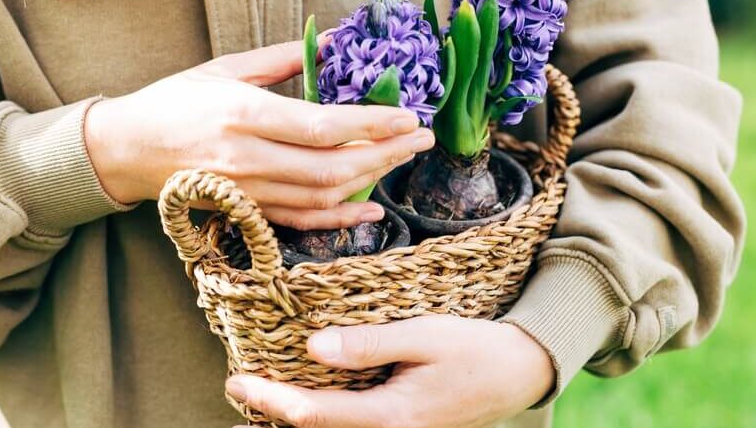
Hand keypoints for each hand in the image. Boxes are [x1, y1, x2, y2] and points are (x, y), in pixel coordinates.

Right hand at [84, 40, 433, 229]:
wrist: (127, 150)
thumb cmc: (175, 100)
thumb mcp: (224, 67)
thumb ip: (283, 58)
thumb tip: (336, 41)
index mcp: (242, 114)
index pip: (322, 127)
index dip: (372, 125)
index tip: (410, 116)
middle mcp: (247, 159)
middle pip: (332, 167)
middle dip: (386, 154)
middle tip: (422, 139)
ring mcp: (246, 192)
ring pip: (322, 197)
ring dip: (370, 182)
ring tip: (402, 160)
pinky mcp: (245, 213)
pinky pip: (301, 223)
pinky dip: (340, 220)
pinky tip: (371, 209)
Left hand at [226, 315, 555, 427]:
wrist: (519, 373)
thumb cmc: (475, 349)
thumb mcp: (425, 336)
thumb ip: (369, 344)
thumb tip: (312, 346)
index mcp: (391, 416)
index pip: (313, 414)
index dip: (269, 399)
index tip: (236, 382)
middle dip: (272, 412)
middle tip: (237, 386)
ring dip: (294, 415)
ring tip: (260, 392)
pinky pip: (350, 426)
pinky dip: (321, 414)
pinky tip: (306, 396)